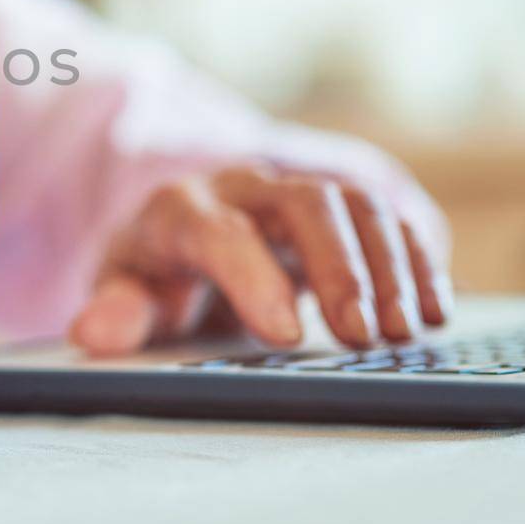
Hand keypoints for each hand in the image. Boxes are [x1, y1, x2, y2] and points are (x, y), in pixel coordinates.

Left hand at [69, 164, 451, 355]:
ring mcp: (299, 189)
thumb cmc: (157, 273)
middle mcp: (246, 186)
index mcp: (183, 208)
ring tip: (407, 333)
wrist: (188, 239)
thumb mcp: (126, 293)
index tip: (285, 335)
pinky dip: (417, 260)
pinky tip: (433, 310)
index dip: (252, 277)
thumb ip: (116, 312)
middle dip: (338, 268)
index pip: (218, 230)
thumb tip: (91, 334)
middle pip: (304, 204)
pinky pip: (390, 216)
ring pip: (356, 204)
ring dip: (389, 266)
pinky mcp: (343, 206)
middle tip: (363, 337)